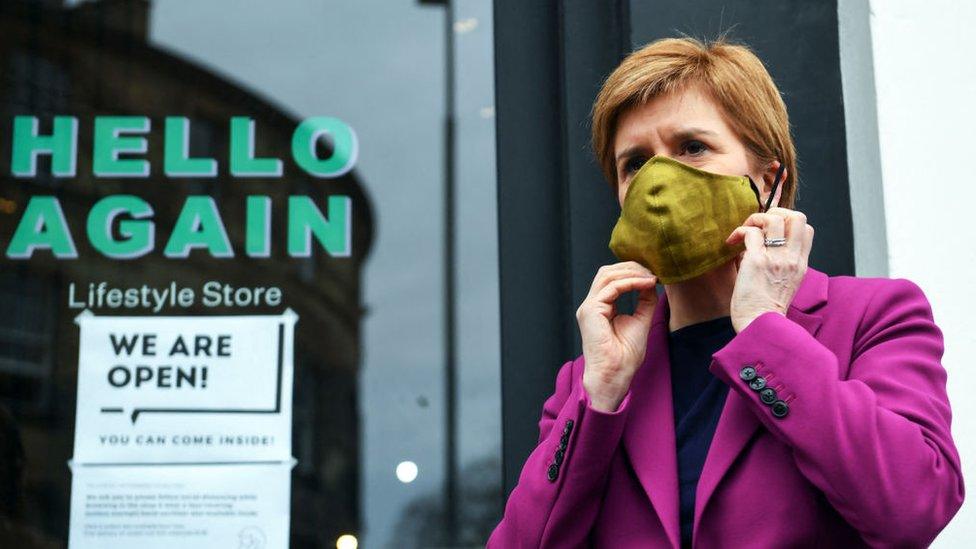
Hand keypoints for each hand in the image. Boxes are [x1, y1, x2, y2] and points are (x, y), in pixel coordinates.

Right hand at [577, 261, 657, 411]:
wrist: (615, 374)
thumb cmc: (625, 357)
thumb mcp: (640, 321)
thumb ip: (644, 301)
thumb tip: (651, 282)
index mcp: (600, 308)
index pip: (611, 279)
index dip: (632, 272)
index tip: (653, 275)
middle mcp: (591, 305)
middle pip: (607, 272)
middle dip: (631, 267)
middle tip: (653, 271)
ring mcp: (589, 307)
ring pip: (607, 275)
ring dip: (632, 272)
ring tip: (651, 276)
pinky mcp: (591, 311)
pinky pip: (612, 287)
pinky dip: (631, 282)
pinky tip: (647, 283)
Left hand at [724, 207, 814, 332]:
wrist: (761, 326)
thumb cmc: (766, 310)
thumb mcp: (784, 285)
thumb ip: (779, 265)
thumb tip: (760, 247)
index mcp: (800, 264)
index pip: (806, 229)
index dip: (788, 221)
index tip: (770, 231)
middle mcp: (792, 258)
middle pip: (797, 216)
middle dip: (776, 212)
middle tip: (759, 226)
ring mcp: (776, 258)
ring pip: (774, 218)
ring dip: (756, 219)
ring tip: (744, 232)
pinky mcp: (757, 261)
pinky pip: (750, 232)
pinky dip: (739, 231)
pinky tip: (731, 242)